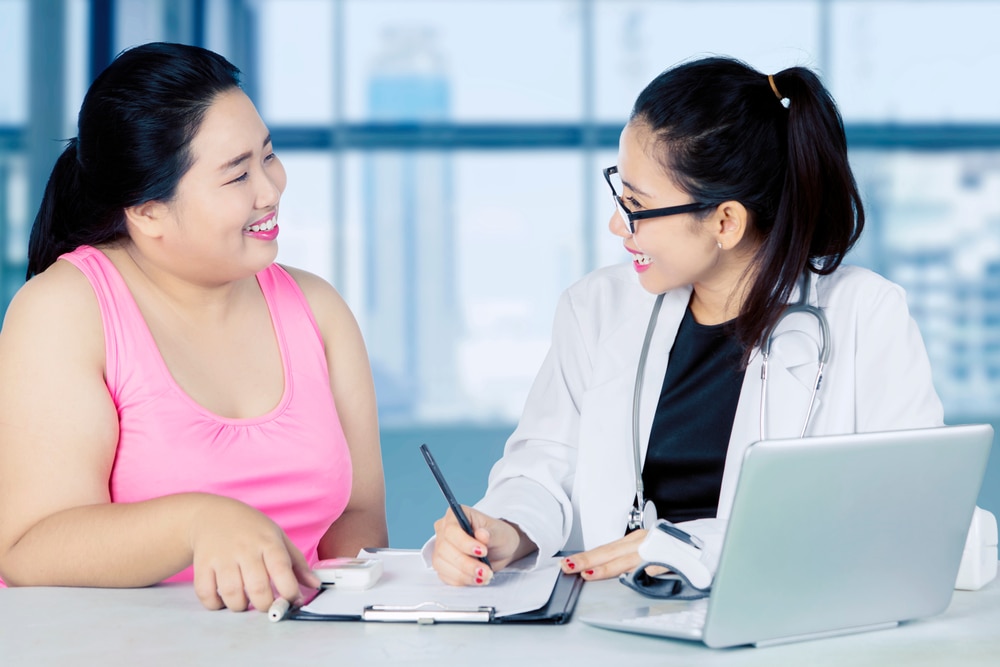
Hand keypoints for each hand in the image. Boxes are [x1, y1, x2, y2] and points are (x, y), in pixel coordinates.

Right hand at [188, 496, 320, 611]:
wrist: (212, 515)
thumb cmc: (251, 529)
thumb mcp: (278, 537)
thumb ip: (297, 563)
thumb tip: (314, 585)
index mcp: (268, 542)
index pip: (281, 569)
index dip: (289, 591)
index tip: (292, 600)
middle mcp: (245, 549)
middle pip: (257, 587)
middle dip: (265, 605)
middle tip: (266, 604)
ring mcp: (222, 556)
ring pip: (232, 594)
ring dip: (241, 606)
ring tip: (246, 602)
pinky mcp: (202, 564)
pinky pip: (206, 593)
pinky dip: (215, 604)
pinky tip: (223, 600)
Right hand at [431, 506, 531, 585]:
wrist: (500, 551)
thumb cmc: (498, 536)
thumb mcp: (500, 533)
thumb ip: (491, 534)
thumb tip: (482, 534)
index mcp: (455, 515)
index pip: (451, 529)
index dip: (464, 543)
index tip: (482, 551)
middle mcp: (444, 530)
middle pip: (445, 549)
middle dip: (466, 564)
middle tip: (486, 571)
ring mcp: (441, 548)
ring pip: (442, 564)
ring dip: (464, 574)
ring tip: (485, 576)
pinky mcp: (442, 565)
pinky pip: (445, 576)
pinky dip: (462, 580)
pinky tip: (476, 579)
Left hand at [559, 530, 668, 580]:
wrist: (707, 547)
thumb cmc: (678, 550)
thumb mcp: (649, 551)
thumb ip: (631, 561)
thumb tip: (610, 572)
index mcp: (637, 540)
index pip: (606, 549)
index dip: (587, 556)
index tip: (570, 562)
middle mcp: (643, 541)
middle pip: (610, 552)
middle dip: (587, 560)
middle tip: (568, 566)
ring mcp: (655, 549)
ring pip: (625, 559)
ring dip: (604, 567)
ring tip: (586, 573)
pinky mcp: (668, 558)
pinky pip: (648, 565)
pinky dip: (633, 571)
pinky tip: (623, 575)